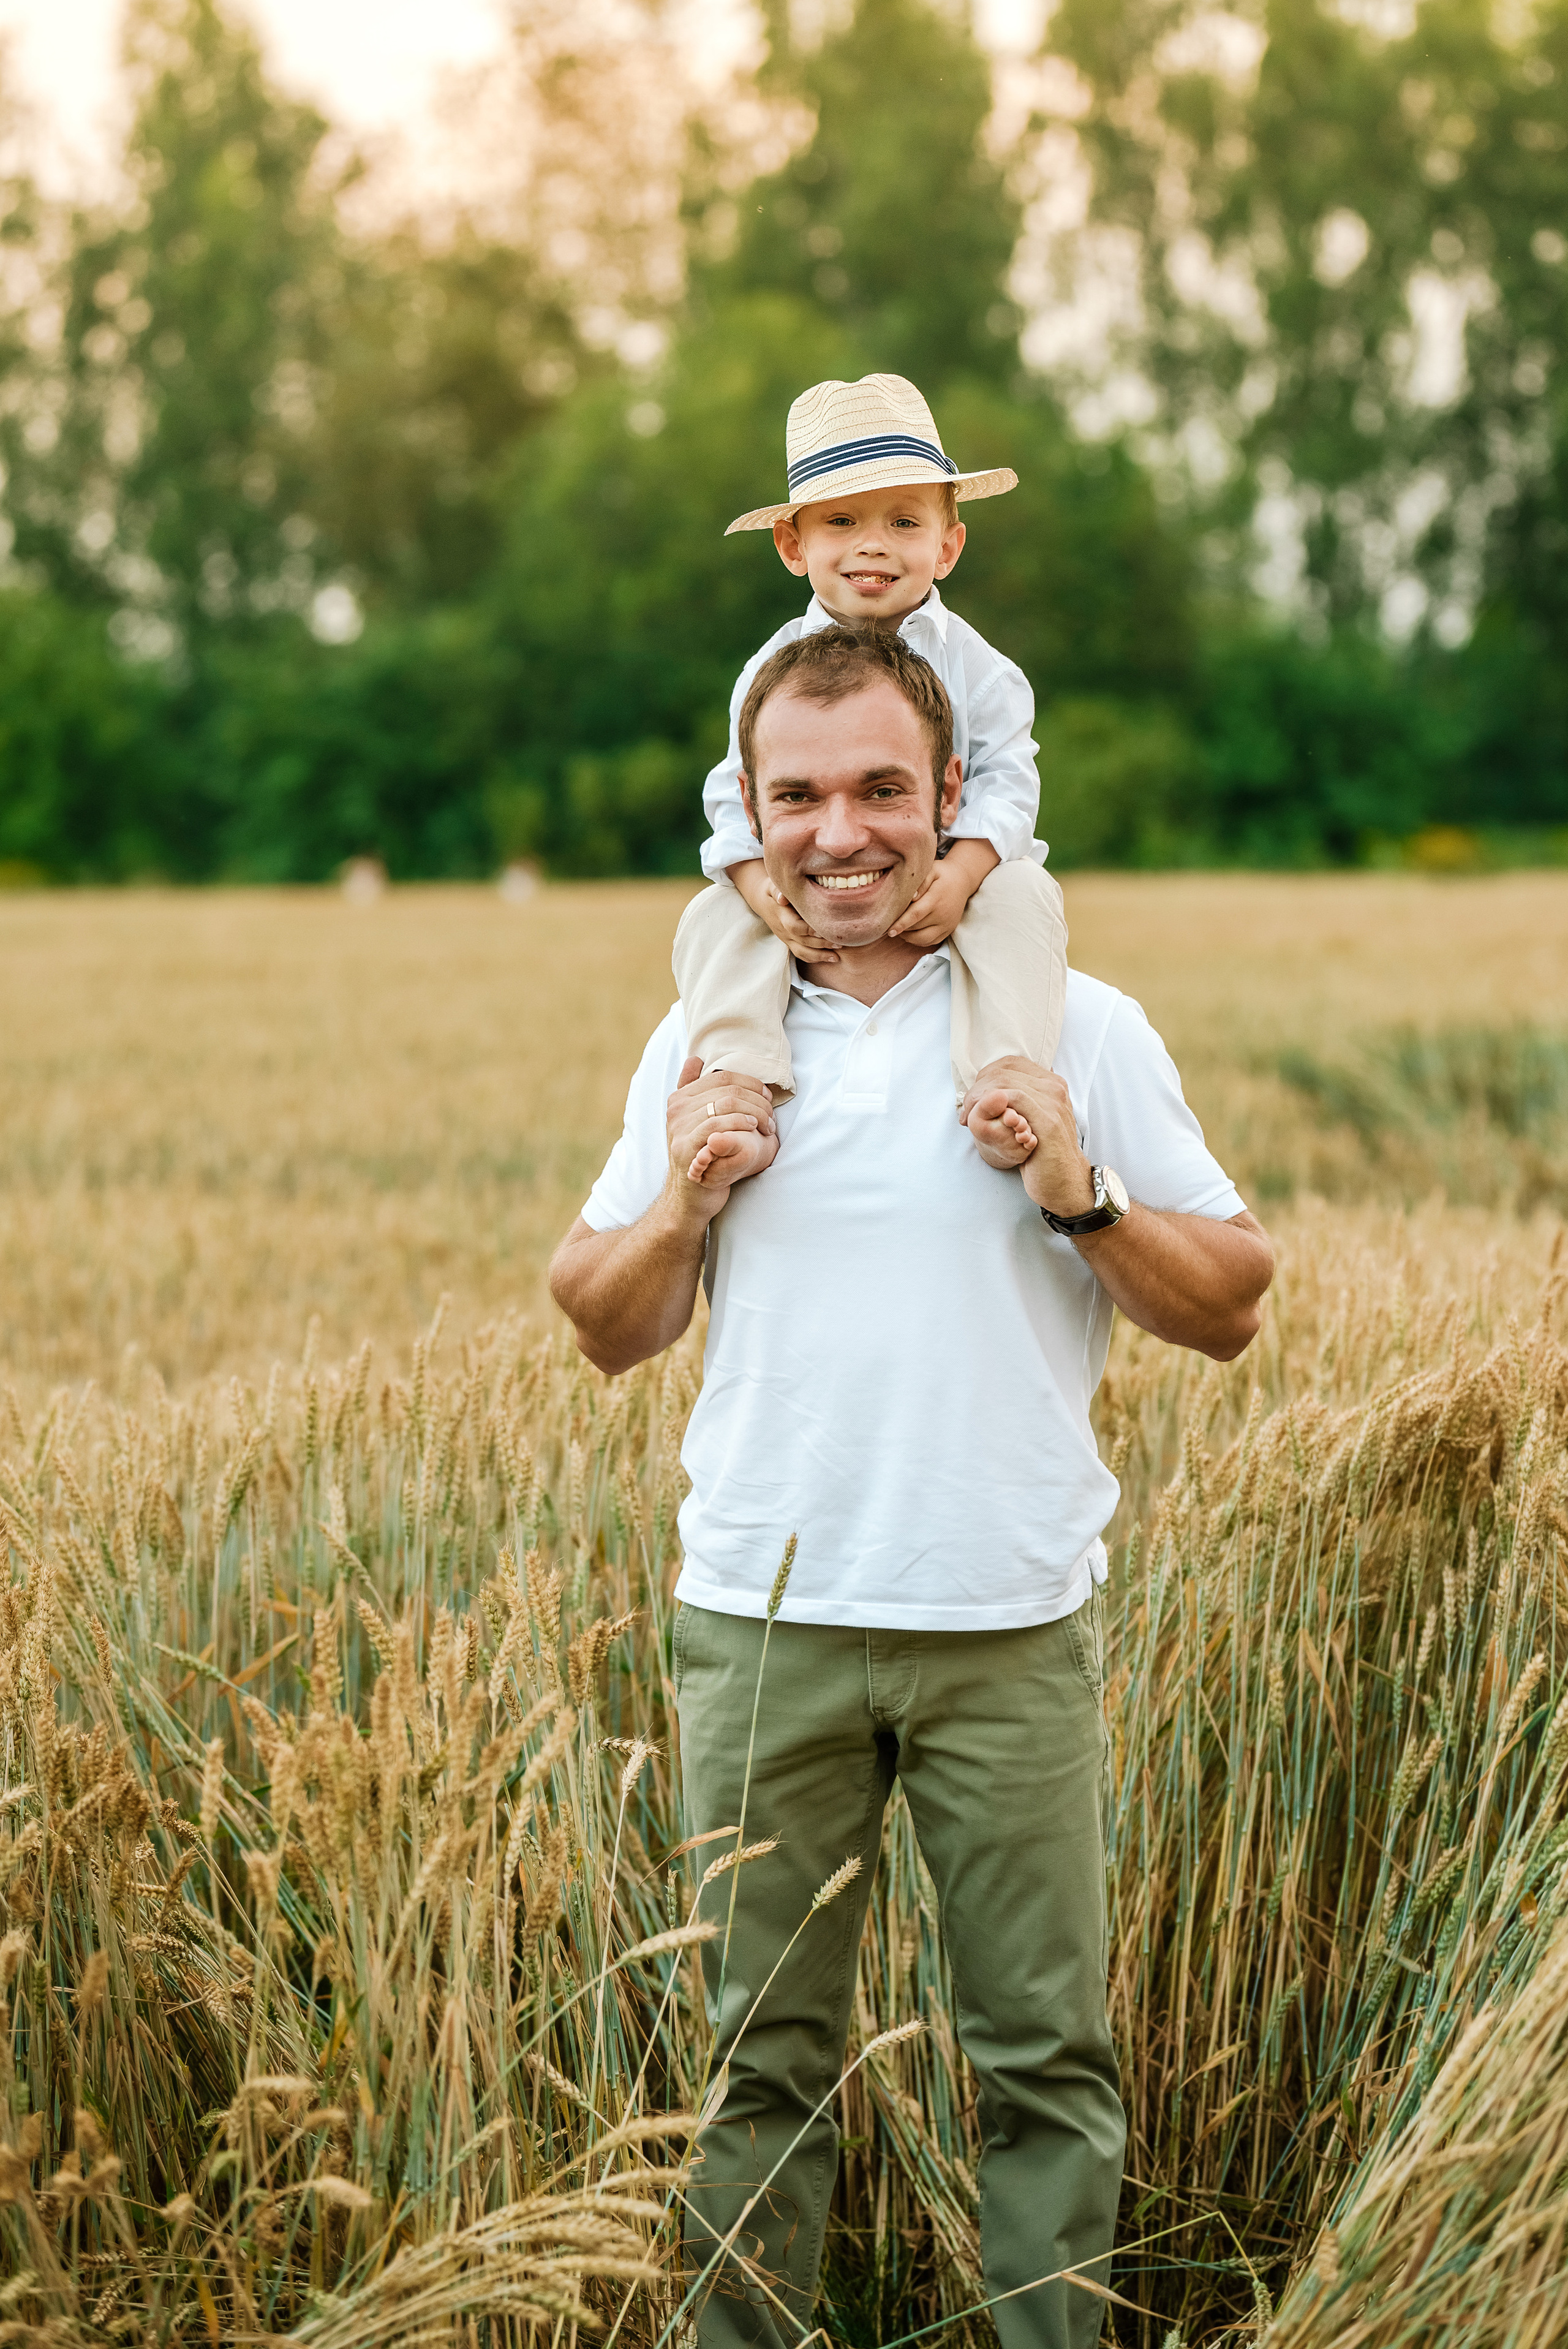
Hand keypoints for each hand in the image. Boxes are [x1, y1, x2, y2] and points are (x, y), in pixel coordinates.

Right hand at [666, 1057, 778, 1201]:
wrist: (690, 1194)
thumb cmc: (702, 1155)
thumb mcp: (697, 1120)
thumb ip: (694, 1089)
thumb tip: (695, 1059)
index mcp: (680, 1097)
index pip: (722, 1076)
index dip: (751, 1083)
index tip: (767, 1098)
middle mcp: (676, 1109)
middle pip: (727, 1089)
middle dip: (757, 1100)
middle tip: (771, 1116)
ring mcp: (678, 1127)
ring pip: (726, 1103)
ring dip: (755, 1112)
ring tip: (767, 1126)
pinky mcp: (685, 1147)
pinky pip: (717, 1125)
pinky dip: (740, 1123)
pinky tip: (753, 1128)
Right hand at [728, 859, 839, 964]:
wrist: (762, 900)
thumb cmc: (772, 890)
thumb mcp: (772, 886)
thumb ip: (778, 890)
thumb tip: (782, 898)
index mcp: (781, 916)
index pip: (794, 927)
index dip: (809, 931)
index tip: (824, 930)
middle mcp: (783, 930)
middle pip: (802, 942)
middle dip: (821, 944)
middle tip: (839, 943)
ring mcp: (786, 938)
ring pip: (802, 952)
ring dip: (820, 956)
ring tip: (836, 957)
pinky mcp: (790, 942)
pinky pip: (801, 954)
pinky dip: (815, 958)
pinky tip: (831, 958)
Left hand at [888, 838, 995, 946]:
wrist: (962, 881)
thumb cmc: (942, 874)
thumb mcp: (931, 870)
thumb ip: (920, 883)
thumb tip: (911, 897)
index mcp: (936, 899)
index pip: (915, 915)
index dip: (901, 924)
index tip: (889, 931)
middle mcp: (943, 915)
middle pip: (916, 928)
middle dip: (901, 929)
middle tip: (890, 924)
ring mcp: (947, 925)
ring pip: (923, 939)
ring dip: (908, 937)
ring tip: (900, 929)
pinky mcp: (949, 931)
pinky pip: (931, 942)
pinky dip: (918, 941)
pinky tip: (911, 932)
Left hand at [958, 1056, 1095, 1217]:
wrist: (1064, 1181)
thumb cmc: (1042, 1155)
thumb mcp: (1030, 1121)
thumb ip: (1019, 1102)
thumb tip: (989, 1090)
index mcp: (1051, 1084)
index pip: (1010, 1063)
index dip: (985, 1077)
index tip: (973, 1100)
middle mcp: (1055, 1088)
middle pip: (1003, 1070)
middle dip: (977, 1088)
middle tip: (966, 1110)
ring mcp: (1053, 1101)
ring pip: (1004, 1081)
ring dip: (978, 1097)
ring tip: (969, 1117)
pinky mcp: (1047, 1118)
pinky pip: (1012, 1098)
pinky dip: (989, 1105)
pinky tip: (978, 1121)